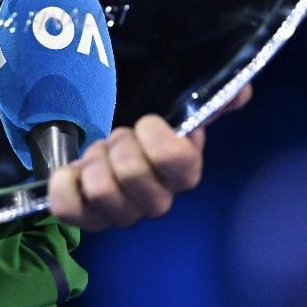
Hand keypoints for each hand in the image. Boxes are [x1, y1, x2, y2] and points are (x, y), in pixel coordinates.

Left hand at [46, 83, 252, 230]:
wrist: (107, 138)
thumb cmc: (145, 126)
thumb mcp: (176, 103)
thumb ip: (211, 96)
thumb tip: (241, 90)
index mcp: (182, 171)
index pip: (177, 161)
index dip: (157, 139)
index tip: (147, 122)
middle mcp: (156, 200)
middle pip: (133, 173)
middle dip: (120, 144)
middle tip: (118, 135)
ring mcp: (121, 213)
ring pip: (103, 194)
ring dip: (95, 162)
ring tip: (99, 153)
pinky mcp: (87, 217)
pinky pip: (69, 210)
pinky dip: (64, 186)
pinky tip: (71, 172)